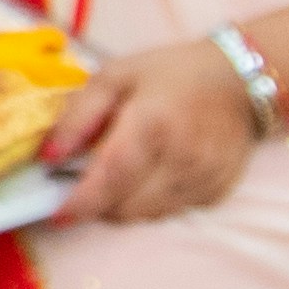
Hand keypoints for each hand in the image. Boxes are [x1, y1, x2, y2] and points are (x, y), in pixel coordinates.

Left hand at [44, 38, 271, 225]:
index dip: (82, 202)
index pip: (112, 175)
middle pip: (126, 205)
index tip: (56, 215)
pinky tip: (152, 173)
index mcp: (154, 122)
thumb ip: (78, 115)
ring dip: (122, 205)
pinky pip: (171, 211)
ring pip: (147, 215)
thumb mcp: (114, 76)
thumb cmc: (170, 73)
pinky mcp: (216, 191)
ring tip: (116, 174)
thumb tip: (48, 157)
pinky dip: (151, 202)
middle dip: (96, 204)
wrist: (240, 81)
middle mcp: (183, 156)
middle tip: (80, 186)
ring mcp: (204, 178)